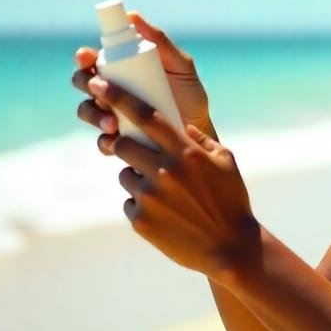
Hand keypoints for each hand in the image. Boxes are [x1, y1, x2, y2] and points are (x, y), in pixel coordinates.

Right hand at [72, 9, 212, 155]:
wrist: (201, 131)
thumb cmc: (190, 94)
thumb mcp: (180, 66)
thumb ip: (161, 41)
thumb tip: (133, 15)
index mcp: (121, 70)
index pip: (93, 60)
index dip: (83, 57)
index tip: (87, 56)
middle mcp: (111, 92)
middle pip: (83, 83)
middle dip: (84, 84)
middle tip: (99, 88)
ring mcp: (111, 116)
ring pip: (87, 111)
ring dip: (93, 114)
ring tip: (112, 122)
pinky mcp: (119, 141)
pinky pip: (103, 142)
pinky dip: (105, 142)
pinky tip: (114, 141)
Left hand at [86, 74, 260, 279]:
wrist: (230, 249)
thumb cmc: (232, 200)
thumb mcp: (226, 162)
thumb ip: (201, 140)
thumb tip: (181, 128)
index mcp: (185, 152)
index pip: (145, 115)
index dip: (118, 96)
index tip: (98, 82)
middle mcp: (164, 170)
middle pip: (123, 143)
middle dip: (127, 145)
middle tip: (144, 156)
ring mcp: (149, 197)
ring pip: (125, 174)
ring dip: (138, 178)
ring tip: (166, 195)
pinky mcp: (140, 220)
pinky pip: (129, 202)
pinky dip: (143, 205)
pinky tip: (167, 215)